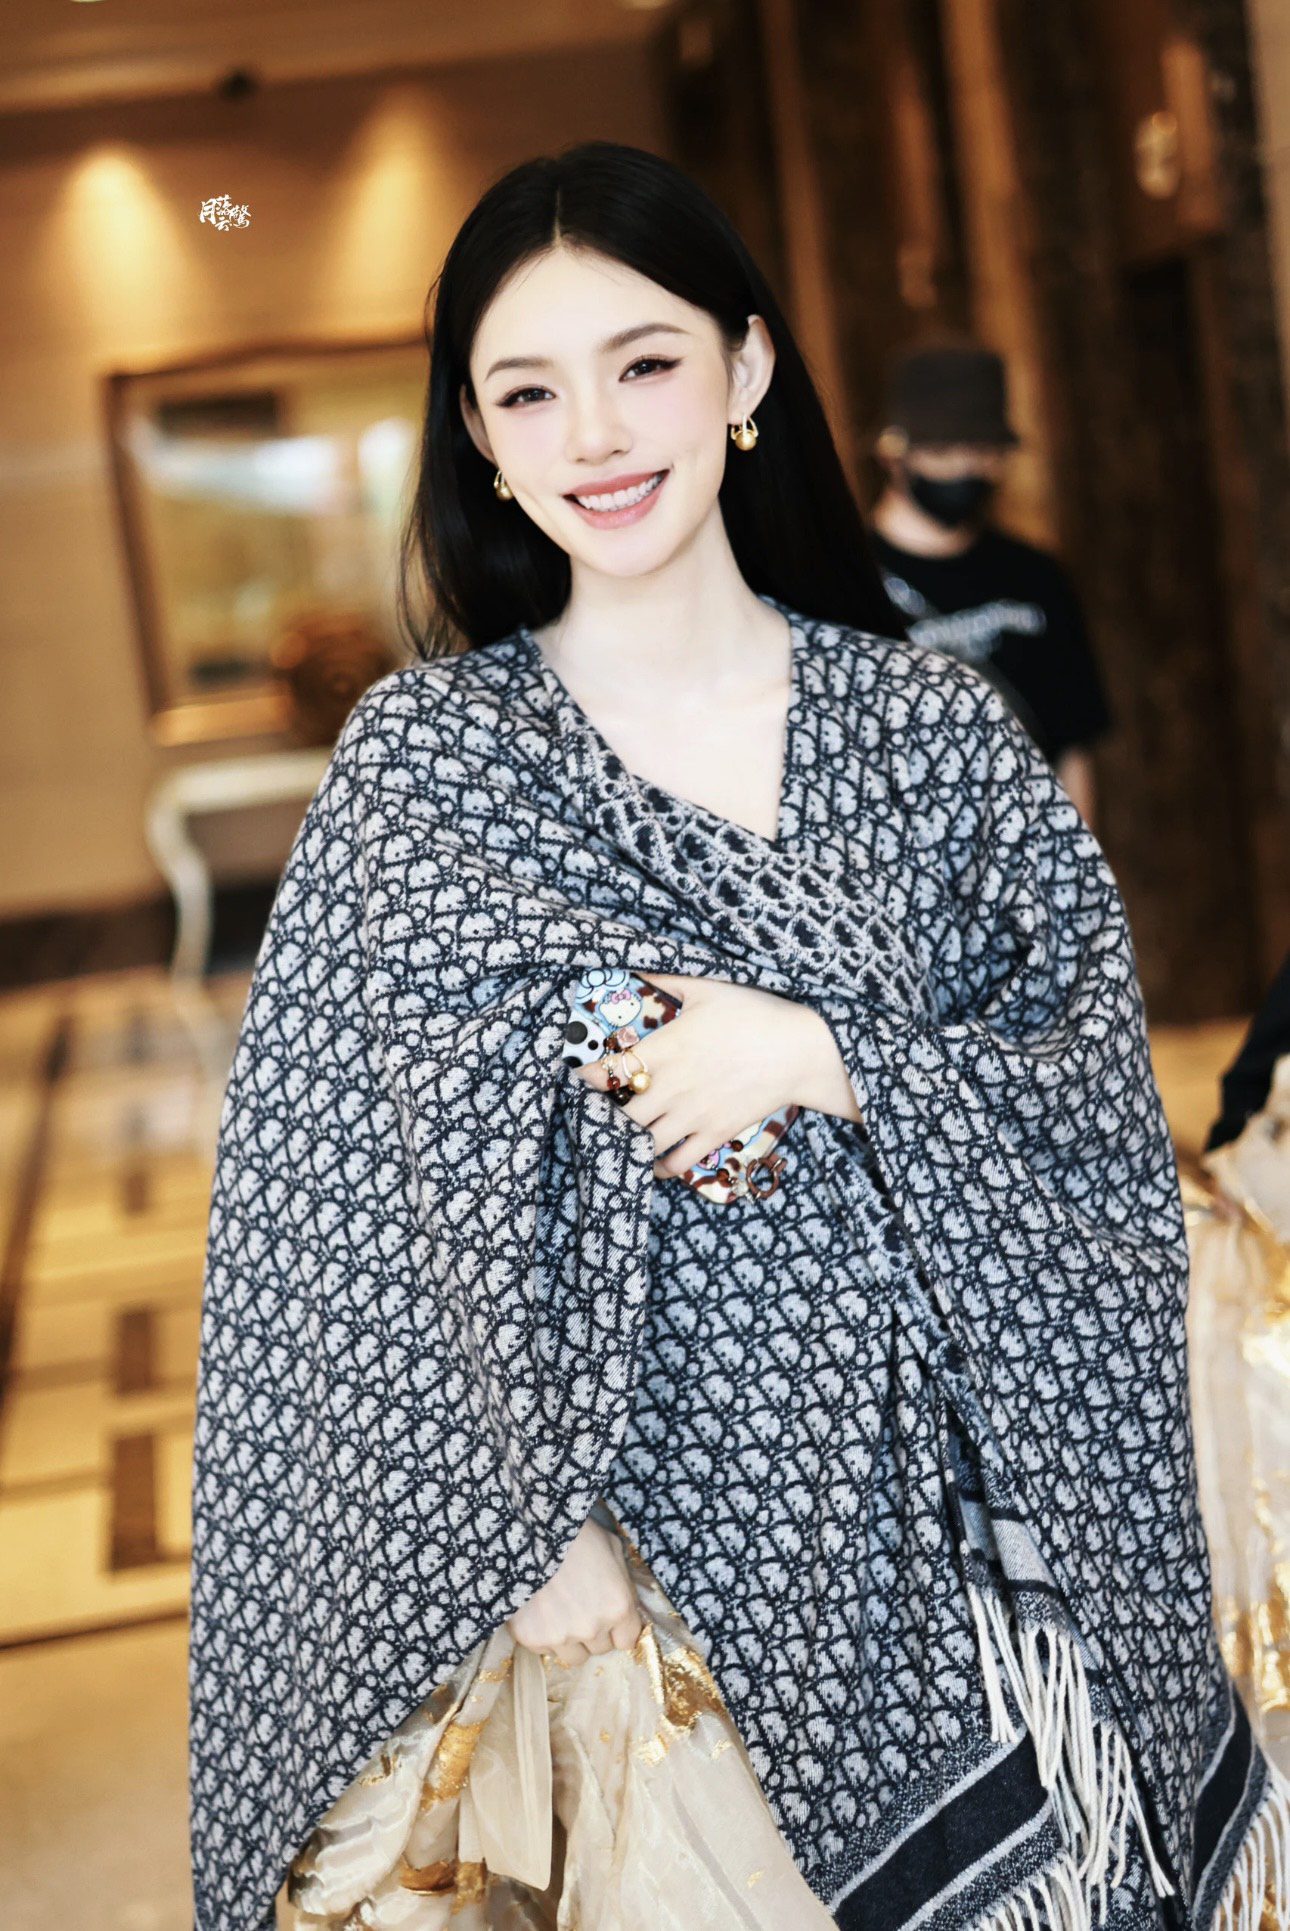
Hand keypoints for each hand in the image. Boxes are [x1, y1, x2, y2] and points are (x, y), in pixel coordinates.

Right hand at [507, 1518, 643, 1665]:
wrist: (530, 1530)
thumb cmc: (577, 1534)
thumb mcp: (612, 1548)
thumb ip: (622, 1580)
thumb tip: (622, 1598)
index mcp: (618, 1607)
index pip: (627, 1641)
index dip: (618, 1628)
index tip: (607, 1616)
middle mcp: (593, 1628)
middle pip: (600, 1649)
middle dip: (594, 1632)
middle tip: (581, 1607)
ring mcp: (561, 1636)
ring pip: (574, 1657)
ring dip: (571, 1640)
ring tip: (560, 1613)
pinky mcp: (532, 1637)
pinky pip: (545, 1649)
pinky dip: (544, 1634)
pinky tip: (539, 1609)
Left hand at [570, 971, 861, 1178]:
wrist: (799, 1049)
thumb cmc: (754, 1013)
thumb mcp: (707, 988)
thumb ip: (666, 980)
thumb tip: (635, 967)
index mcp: (666, 1047)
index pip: (611, 1070)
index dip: (590, 1077)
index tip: (585, 1076)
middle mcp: (673, 1085)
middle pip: (620, 1113)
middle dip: (606, 1113)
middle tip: (604, 1108)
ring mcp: (693, 1113)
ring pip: (642, 1141)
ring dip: (628, 1141)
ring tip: (625, 1135)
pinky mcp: (714, 1134)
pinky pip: (675, 1163)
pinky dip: (658, 1166)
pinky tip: (655, 1156)